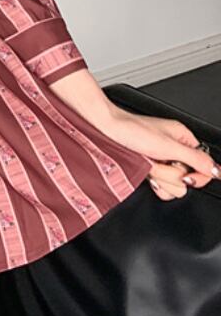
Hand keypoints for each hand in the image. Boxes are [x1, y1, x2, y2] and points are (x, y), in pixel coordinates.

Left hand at [100, 104, 220, 199]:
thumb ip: (196, 159)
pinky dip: (154, 182)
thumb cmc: (131, 129)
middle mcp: (174, 150)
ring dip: (161, 176)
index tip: (185, 176)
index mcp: (184, 140)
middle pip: (188, 179)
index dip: (196, 176)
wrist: (105, 130)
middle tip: (157, 160)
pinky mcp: (149, 168)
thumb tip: (217, 171)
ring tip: (148, 162)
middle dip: (171, 173)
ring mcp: (162, 160)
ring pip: (174, 184)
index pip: (205, 167)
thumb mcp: (168, 145)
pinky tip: (145, 172)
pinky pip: (161, 186)